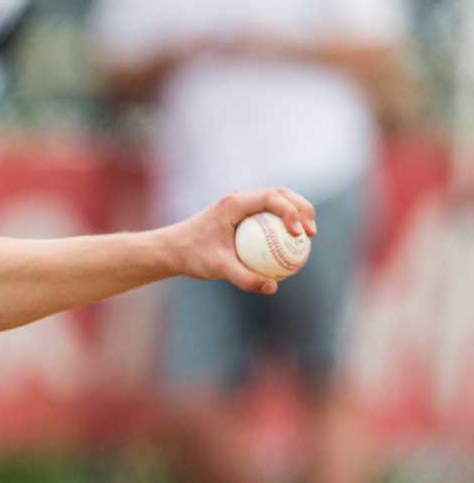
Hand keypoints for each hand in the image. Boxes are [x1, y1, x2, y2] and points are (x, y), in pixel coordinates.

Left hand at [170, 187, 317, 293]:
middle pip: (281, 195)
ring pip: (277, 203)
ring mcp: (242, 207)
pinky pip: (268, 218)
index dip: (291, 211)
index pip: (272, 197)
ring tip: (309, 236)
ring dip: (296, 214)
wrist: (171, 250)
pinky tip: (291, 248)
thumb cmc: (191, 256)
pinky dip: (282, 227)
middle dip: (302, 209)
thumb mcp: (216, 268)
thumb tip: (272, 287)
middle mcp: (240, 199)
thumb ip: (244, 278)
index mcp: (235, 203)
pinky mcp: (242, 217)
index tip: (299, 233)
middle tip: (312, 233)